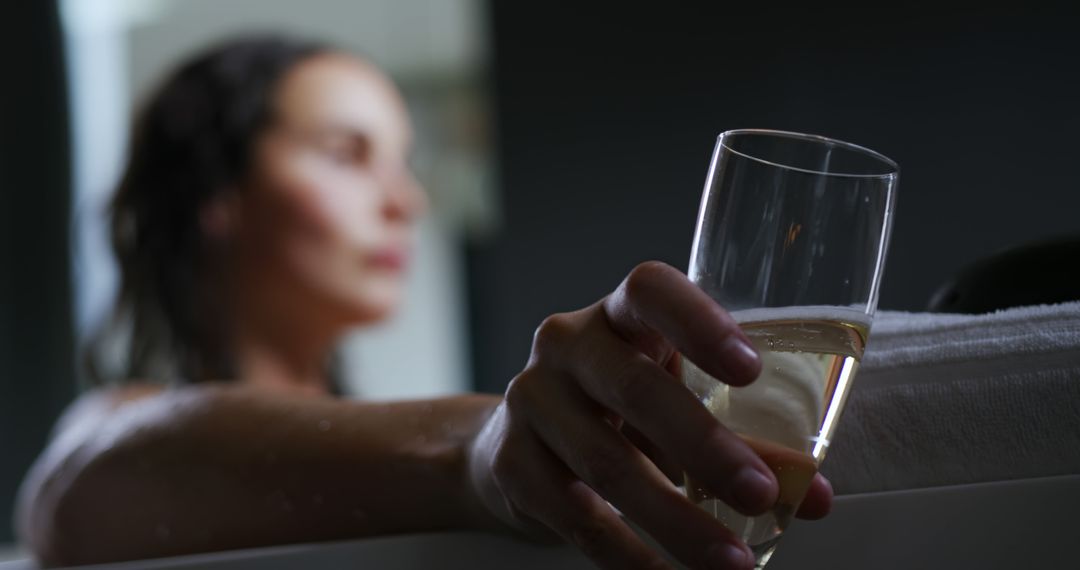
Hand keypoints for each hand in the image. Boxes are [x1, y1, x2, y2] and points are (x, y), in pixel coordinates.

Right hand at [467, 262, 832, 569]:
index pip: (651, 290)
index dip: (699, 323)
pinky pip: (573, 514)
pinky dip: (627, 554)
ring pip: (606, 461)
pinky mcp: (510, 461)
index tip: (750, 370)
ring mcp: (531, 399)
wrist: (516, 442)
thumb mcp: (676, 402)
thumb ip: (744, 438)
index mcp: (619, 314)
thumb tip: (813, 493)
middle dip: (704, 446)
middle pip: (633, 386)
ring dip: (676, 518)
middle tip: (761, 494)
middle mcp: (567, 344)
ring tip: (732, 561)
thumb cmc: (619, 411)